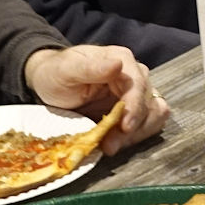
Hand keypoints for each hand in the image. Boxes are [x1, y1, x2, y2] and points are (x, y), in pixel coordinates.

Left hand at [23, 46, 169, 155]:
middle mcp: (135, 74)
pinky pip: (151, 122)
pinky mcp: (136, 109)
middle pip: (148, 104)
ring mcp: (137, 92)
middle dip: (132, 128)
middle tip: (110, 145)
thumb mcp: (66, 70)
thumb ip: (90, 68)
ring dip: (138, 133)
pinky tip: (119, 140)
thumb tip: (117, 64)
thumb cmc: (55, 74)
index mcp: (121, 59)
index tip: (125, 128)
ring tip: (112, 144)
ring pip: (155, 115)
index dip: (135, 108)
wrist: (50, 85)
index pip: (138, 85)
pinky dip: (139, 135)